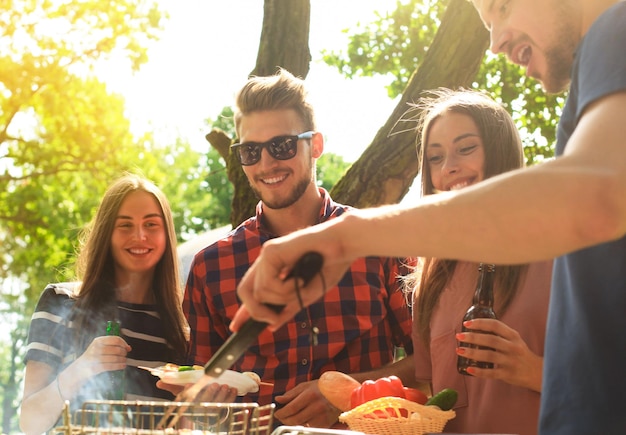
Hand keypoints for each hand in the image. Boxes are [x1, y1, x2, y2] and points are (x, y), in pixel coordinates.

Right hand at [76, 336, 130, 375]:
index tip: (128, 348)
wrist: (79, 369)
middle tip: (125, 356)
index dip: (124, 344)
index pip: (116, 339)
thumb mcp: (99, 347)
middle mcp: (96, 348)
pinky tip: (122, 366)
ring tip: (124, 361)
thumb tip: (128, 347)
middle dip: (124, 353)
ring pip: (115, 358)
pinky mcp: (95, 368)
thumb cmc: (92, 357)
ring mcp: (95, 358)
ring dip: (122, 360)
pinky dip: (119, 366)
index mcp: (98, 341)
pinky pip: (111, 366)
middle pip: (117, 349)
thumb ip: (112, 345)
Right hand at [157, 375, 238, 428]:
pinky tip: (233, 389)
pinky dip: (230, 397)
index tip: (187, 385)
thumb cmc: (192, 396)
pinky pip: (227, 405)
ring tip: (225, 386)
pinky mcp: (221, 411)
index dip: (188, 393)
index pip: (188, 401)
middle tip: (214, 384)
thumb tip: (159, 381)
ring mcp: (211, 412)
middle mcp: (199, 411)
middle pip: (204, 404)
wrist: (204, 406)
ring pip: (216, 405)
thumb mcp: (181, 392)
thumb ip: (172, 385)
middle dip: (209, 394)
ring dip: (221, 395)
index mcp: (189, 407)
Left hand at [233, 221, 354, 331]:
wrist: (342, 245)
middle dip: (256, 311)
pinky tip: (301, 279)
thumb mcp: (307, 295)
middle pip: (245, 292)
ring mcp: (267, 256)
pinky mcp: (271, 252)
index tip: (236, 328)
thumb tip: (271, 326)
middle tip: (274, 318)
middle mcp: (266, 262)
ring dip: (284, 298)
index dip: (244, 311)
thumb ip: (288, 308)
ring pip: (260, 293)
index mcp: (274, 271)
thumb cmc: (329, 266)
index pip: (252, 293)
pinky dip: (286, 289)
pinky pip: (268, 284)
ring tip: (303, 286)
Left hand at [274, 380, 340, 427]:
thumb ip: (291, 394)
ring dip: (292, 423)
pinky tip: (302, 419)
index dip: (281, 413)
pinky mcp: (325, 424)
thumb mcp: (306, 386)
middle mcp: (316, 407)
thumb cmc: (322, 387)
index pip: (291, 408)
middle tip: (281, 417)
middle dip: (284, 420)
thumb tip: (278, 399)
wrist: (342, 393)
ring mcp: (322, 417)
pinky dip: (303, 425)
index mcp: (310, 395)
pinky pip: (309, 428)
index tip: (277, 413)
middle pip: (295, 419)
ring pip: (301, 425)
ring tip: (290, 417)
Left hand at [455, 318, 542, 391]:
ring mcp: (511, 361)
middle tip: (459, 336)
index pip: (495, 325)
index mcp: (513, 336)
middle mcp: (513, 347)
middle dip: (472, 337)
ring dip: (472, 353)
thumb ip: (499, 334)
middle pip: (490, 340)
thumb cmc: (520, 353)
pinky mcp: (508, 374)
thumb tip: (475, 327)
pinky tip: (468, 369)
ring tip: (459, 351)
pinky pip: (491, 373)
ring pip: (489, 356)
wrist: (537, 372)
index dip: (480, 323)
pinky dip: (479, 371)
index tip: (466, 324)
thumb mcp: (514, 339)